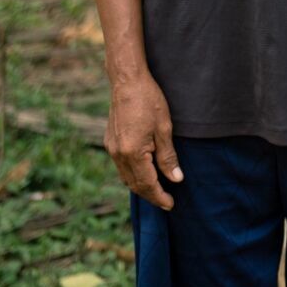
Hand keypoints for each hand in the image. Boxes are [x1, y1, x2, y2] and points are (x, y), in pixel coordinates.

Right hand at [105, 73, 182, 210]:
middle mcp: (118, 155)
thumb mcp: (164, 128)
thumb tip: (176, 179)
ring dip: (141, 186)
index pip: (147, 184)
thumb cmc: (149, 101)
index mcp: (133, 153)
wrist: (127, 81)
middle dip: (151, 195)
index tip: (171, 205)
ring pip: (126, 177)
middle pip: (135, 184)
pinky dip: (133, 175)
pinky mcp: (110, 142)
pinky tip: (143, 172)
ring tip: (157, 190)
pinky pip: (121, 167)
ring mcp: (112, 149)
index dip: (159, 196)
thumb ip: (168, 157)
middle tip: (166, 201)